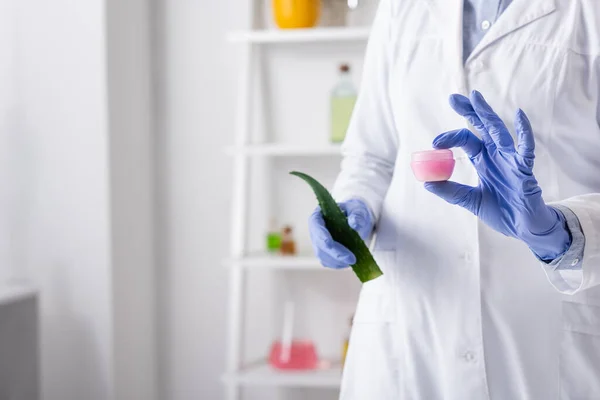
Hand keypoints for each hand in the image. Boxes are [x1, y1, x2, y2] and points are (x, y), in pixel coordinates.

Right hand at [309, 198, 373, 268]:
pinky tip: (348, 262)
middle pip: (319, 244)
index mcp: (319, 216)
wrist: (357, 221)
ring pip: (322, 256)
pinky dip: (338, 264)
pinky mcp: (323, 253)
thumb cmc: (354, 213)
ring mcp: (318, 243)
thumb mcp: (358, 210)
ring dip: (337, 261)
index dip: (321, 235)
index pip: (316, 226)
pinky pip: (327, 262)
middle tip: (351, 259)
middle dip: (334, 253)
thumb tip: (355, 224)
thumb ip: (357, 216)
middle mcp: (315, 230)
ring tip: (353, 260)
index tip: (330, 244)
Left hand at [425, 91, 570, 259]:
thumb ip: (451, 191)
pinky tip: (519, 115)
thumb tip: (427, 183)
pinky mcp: (524, 169)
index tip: (434, 143)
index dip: (450, 138)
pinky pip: (525, 148)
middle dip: (469, 112)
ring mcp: (511, 160)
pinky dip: (524, 132)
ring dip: (487, 115)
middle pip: (482, 128)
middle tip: (454, 98)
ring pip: (498, 132)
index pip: (466, 140)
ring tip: (476, 98)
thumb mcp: (470, 201)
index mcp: (483, 160)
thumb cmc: (501, 212)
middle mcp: (497, 155)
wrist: (523, 228)